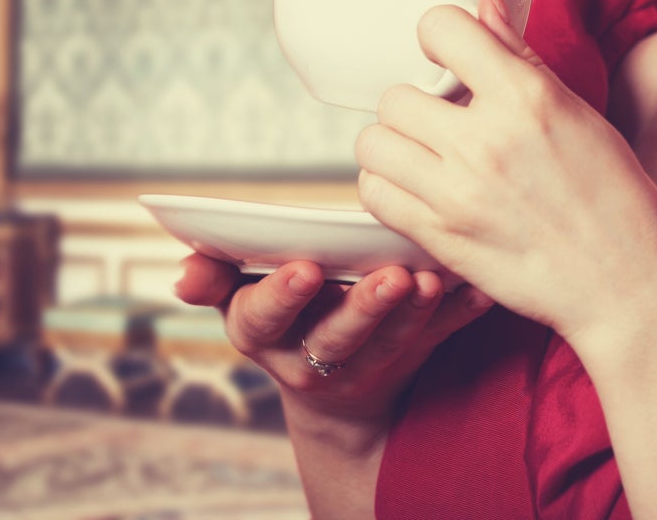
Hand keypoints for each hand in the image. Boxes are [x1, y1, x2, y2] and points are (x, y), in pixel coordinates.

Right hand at [173, 251, 496, 440]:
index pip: (264, 318)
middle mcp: (309, 358)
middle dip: (364, 307)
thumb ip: (213, 278)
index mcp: (262, 333)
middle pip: (336, 337)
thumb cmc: (284, 315)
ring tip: (432, 278)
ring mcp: (363, 366)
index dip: (283, 296)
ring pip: (390, 344)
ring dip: (415, 313)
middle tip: (392, 275)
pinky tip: (477, 289)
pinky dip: (460, 316)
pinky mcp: (409, 361)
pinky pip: (438, 340)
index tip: (307, 267)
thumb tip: (180, 274)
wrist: (332, 390)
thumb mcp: (240, 301)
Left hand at [352, 0, 656, 352]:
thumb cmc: (617, 201)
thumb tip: (485, 6)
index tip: (448, 56)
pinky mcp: (441, 239)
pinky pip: (375, 195)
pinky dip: (388, 189)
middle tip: (440, 120)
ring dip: (393, 145)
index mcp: (528, 99)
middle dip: (415, 102)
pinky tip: (418, 190)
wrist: (627, 287)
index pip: (443, 29)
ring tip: (424, 156)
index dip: (440, 37)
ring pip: (373, 144)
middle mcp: (486, 142)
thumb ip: (522, 58)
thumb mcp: (581, 114)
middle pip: (395, 96)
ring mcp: (458, 194)